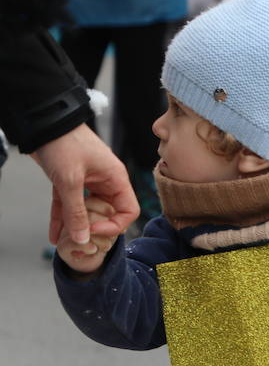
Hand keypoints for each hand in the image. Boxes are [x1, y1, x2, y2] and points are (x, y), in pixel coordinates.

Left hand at [31, 123, 138, 244]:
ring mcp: (87, 181)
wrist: (42, 123)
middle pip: (107, 213)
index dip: (114, 225)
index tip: (93, 231)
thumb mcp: (70, 181)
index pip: (128, 211)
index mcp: (116, 179)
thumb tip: (82, 238)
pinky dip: (62, 217)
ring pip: (85, 210)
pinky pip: (69, 204)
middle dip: (93, 229)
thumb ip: (76, 212)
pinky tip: (54, 233)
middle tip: (78, 240)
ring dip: (75, 226)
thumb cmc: (64, 143)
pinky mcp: (69, 181)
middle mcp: (105, 181)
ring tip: (63, 242)